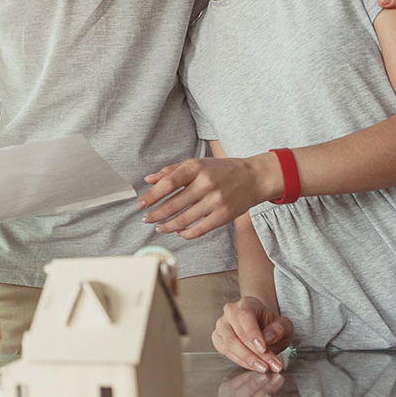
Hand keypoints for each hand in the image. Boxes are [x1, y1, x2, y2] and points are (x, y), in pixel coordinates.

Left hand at [137, 155, 278, 238]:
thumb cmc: (223, 169)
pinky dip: (185, 233)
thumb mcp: (198, 163)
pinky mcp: (224, 216)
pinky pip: (199, 230)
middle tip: (145, 219)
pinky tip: (178, 232)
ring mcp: (216, 201)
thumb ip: (172, 170)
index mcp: (196, 167)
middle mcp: (206, 184)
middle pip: (173, 204)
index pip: (167, 184)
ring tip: (159, 227)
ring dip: (167, 226)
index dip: (151, 196)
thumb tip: (148, 179)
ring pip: (184, 220)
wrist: (255, 177)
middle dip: (155, 214)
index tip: (140, 204)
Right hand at [213, 296, 292, 372]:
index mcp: (247, 304)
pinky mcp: (218, 338)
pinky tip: (254, 366)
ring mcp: (222, 325)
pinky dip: (241, 362)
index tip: (263, 349)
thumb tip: (267, 337)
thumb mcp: (284, 325)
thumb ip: (279, 329)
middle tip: (269, 365)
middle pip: (236, 334)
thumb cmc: (272, 325)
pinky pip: (227, 352)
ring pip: (229, 345)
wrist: (264, 327)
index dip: (253, 334)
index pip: (245, 316)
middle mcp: (231, 312)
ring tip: (264, 368)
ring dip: (247, 360)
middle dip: (253, 354)